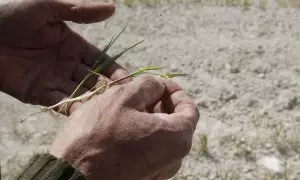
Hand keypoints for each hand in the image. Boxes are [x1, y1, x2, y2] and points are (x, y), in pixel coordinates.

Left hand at [0, 0, 128, 108]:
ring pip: (80, 93)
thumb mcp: (49, 8)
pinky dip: (72, 108)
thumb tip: (112, 8)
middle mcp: (68, 64)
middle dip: (108, 90)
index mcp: (74, 46)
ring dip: (93, 101)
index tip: (128, 81)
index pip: (100, 61)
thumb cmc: (13, 15)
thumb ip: (80, 11)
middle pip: (94, 80)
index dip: (114, 71)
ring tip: (107, 111)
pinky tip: (85, 115)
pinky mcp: (39, 93)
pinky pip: (59, 102)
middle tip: (123, 101)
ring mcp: (55, 80)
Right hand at [50, 75, 198, 179]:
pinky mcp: (143, 177)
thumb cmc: (98, 134)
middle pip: (175, 123)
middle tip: (141, 91)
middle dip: (160, 103)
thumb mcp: (123, 97)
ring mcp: (159, 171)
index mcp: (177, 138)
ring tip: (129, 105)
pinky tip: (122, 124)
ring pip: (160, 136)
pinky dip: (141, 133)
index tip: (161, 83)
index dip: (175, 91)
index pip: (189, 109)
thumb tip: (158, 87)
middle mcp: (174, 159)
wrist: (71, 177)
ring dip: (148, 117)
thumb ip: (148, 85)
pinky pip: (149, 149)